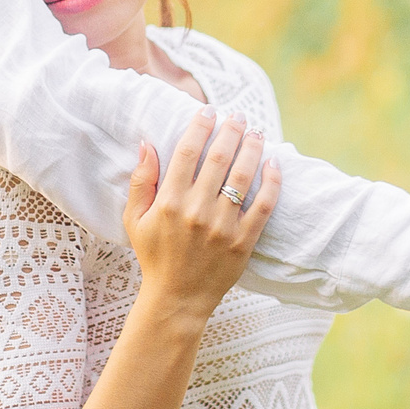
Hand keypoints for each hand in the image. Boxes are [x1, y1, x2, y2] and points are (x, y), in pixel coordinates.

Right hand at [124, 109, 280, 320]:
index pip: (187, 152)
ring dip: (252, 148)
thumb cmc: (154, 255)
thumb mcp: (135, 219)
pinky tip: (274, 163)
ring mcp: (223, 226)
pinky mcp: (244, 241)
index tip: (208, 110)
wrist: (177, 298)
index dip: (199, 126)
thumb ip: (141, 180)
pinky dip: (272, 182)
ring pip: (243, 177)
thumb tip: (147, 143)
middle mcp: (196, 210)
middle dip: (230, 130)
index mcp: (169, 202)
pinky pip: (264, 205)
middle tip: (238, 115)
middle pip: (219, 158)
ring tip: (257, 132)